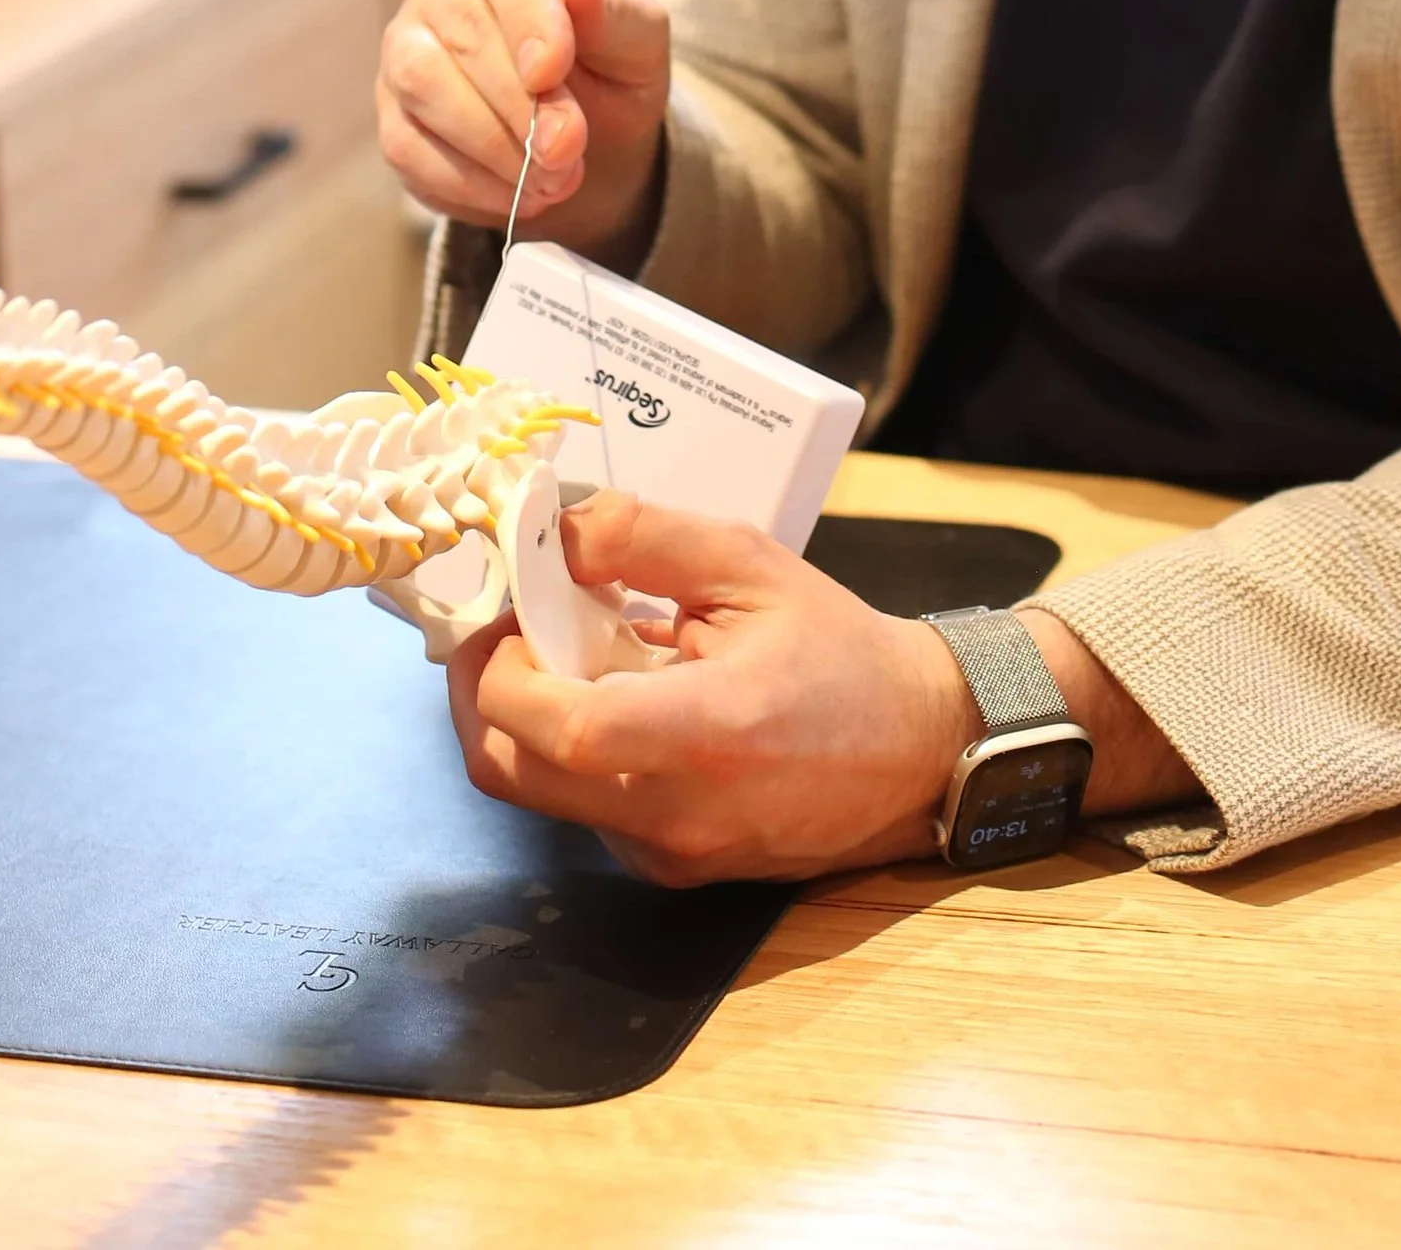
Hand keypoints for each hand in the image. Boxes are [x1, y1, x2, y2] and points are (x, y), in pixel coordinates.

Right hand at [376, 0, 669, 261]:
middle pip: (463, 28)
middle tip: (567, 150)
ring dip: (491, 143)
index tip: (551, 72)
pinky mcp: (391, 106)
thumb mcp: (640, 35)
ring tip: (551, 177)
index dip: (528, 14)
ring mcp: (405, 38)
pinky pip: (407, 144)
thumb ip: (613, 10)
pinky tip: (516, 194)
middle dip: (520, 102)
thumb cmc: (613, 60)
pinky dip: (467, 181)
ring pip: (421, 82)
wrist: (590, 131)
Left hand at [448, 494, 973, 885]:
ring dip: (530, 721)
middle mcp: (675, 814)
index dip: (504, 668)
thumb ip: (646, 537)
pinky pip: (584, 812)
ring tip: (580, 655)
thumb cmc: (837, 651)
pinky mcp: (669, 871)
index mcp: (706, 733)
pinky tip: (624, 701)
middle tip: (512, 627)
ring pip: (540, 795)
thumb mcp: (751, 564)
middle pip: (512, 773)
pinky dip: (574, 754)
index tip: (509, 609)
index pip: (561, 727)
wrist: (915, 751)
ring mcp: (668, 854)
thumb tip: (554, 530)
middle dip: (485, 693)